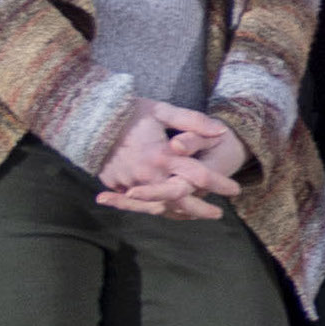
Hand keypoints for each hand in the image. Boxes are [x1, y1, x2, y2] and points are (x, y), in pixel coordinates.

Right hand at [99, 104, 242, 219]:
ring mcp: (129, 182)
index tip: (235, 189)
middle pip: (181, 200)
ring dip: (180, 213)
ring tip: (197, 214)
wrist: (89, 118)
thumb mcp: (163, 111)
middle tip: (218, 214)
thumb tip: (221, 132)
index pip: (198, 175)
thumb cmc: (130, 111)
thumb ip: (193, 122)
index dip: (219, 183)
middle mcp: (146, 174)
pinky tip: (170, 211)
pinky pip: (141, 204)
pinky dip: (158, 209)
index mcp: (161, 155)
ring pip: (160, 207)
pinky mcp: (116, 185)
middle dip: (201, 209)